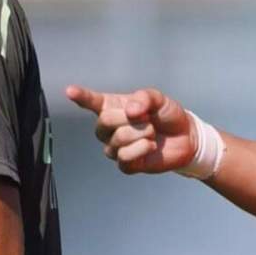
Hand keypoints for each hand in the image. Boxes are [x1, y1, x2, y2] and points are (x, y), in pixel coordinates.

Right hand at [65, 85, 196, 174]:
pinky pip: (124, 158)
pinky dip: (141, 150)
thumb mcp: (159, 99)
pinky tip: (151, 146)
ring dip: (139, 134)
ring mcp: (115, 147)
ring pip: (116, 141)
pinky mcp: (126, 164)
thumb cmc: (167, 114)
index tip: (70, 91)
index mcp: (113, 107)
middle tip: (147, 119)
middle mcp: (109, 128)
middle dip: (128, 119)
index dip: (81, 96)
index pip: (92, 102)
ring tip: (151, 132)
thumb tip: (130, 110)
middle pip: (104, 122)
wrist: (185, 136)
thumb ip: (144, 98)